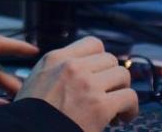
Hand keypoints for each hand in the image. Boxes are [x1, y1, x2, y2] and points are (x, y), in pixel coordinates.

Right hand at [14, 36, 138, 131]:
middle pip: (110, 59)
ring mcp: (88, 85)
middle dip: (111, 78)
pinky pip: (129, 97)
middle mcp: (72, 67)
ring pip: (122, 75)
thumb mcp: (35, 82)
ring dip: (121, 91)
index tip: (100, 74)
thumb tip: (82, 70)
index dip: (101, 60)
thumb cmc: (30, 116)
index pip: (93, 44)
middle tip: (106, 95)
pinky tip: (122, 118)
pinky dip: (130, 109)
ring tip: (115, 107)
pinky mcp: (100, 106)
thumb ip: (57, 71)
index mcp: (55, 59)